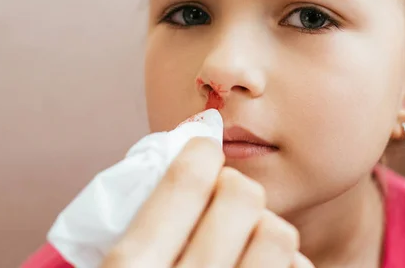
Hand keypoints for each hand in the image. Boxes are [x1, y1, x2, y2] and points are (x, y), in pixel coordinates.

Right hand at [101, 137, 313, 267]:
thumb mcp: (118, 263)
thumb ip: (140, 219)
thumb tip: (184, 152)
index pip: (187, 180)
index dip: (200, 151)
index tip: (205, 147)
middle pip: (241, 195)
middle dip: (234, 187)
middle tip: (225, 196)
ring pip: (278, 233)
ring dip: (264, 228)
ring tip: (247, 237)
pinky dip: (286, 263)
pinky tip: (263, 267)